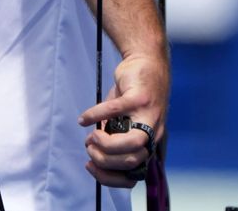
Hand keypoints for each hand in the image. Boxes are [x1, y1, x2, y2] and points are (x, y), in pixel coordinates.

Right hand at [78, 51, 168, 187]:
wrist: (146, 61)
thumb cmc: (133, 93)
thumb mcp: (124, 120)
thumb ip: (113, 136)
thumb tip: (92, 148)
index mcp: (150, 143)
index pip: (133, 174)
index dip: (109, 177)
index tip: (91, 166)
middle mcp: (154, 132)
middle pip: (131, 161)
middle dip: (104, 159)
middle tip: (89, 146)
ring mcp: (149, 115)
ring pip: (131, 143)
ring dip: (105, 144)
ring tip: (92, 136)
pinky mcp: (140, 97)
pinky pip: (114, 111)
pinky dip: (95, 116)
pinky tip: (83, 119)